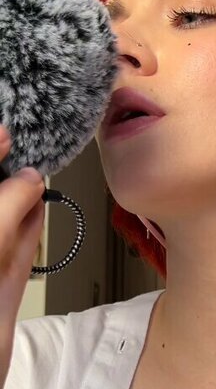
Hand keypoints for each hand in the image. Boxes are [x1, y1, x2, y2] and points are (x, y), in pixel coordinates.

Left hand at [0, 124, 45, 388]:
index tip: (1, 132)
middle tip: (14, 147)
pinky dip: (28, 233)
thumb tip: (26, 180)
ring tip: (31, 172)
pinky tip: (38, 209)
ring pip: (0, 229)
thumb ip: (2, 213)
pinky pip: (15, 257)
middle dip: (2, 181)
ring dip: (16, 201)